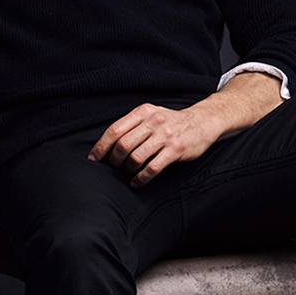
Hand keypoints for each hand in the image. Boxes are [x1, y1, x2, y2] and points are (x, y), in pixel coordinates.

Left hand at [88, 103, 223, 185]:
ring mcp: (166, 136)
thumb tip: (107, 145)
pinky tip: (136, 182)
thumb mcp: (151, 115)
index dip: (101, 147)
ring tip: (127, 173)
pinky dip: (140, 178)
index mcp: (143, 112)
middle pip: (123, 145)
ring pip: (136, 157)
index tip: (93, 159)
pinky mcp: (176, 150)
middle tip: (114, 167)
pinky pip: (152, 168)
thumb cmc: (171, 122)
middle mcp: (154, 122)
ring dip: (127, 169)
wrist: (202, 122)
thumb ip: (132, 125)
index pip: (114, 130)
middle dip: (114, 160)